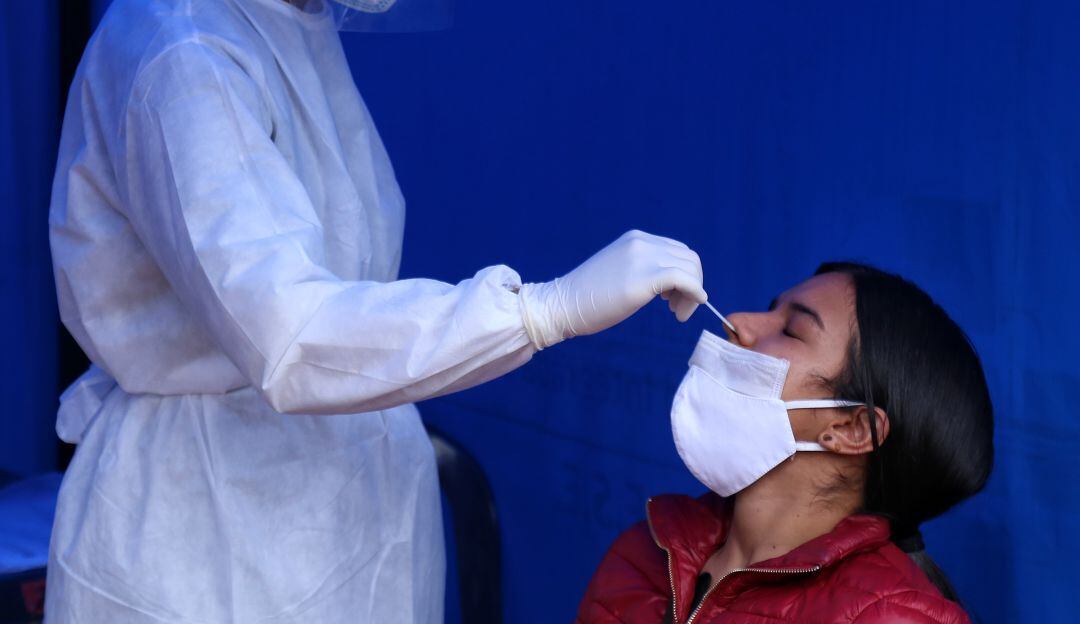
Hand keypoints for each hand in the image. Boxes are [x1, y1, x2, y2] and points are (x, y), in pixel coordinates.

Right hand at [519, 230, 706, 348]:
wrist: (562, 305)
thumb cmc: (587, 298)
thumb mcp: (619, 273)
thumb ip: (642, 269)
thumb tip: (670, 285)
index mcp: (636, 239)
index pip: (677, 251)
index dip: (684, 276)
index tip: (673, 299)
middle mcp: (642, 242)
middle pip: (688, 258)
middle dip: (692, 284)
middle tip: (677, 309)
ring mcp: (644, 257)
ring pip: (690, 268)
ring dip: (692, 293)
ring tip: (676, 313)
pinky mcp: (645, 277)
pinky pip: (685, 279)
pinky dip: (694, 294)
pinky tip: (683, 312)